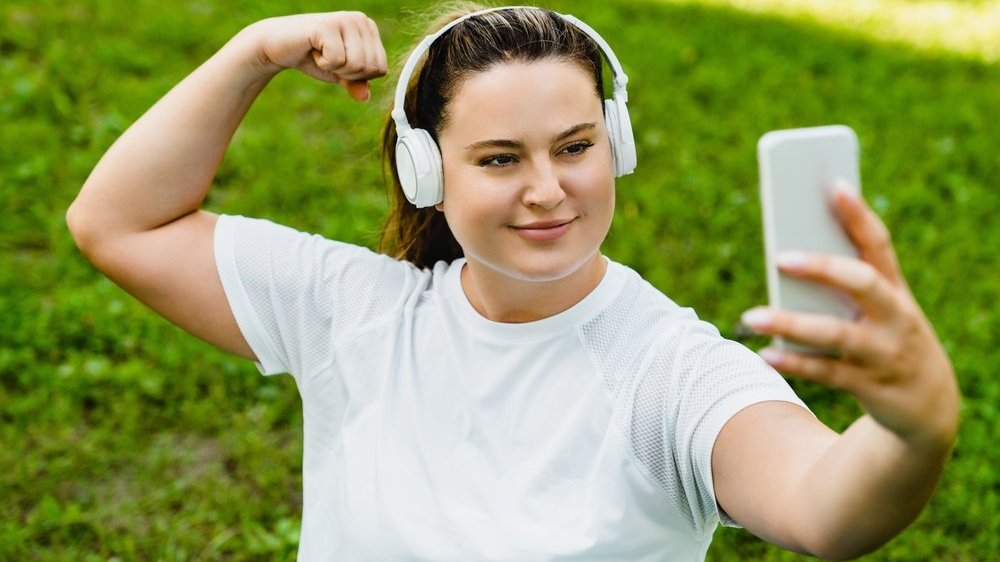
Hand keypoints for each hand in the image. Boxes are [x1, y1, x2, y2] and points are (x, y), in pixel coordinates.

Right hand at [240, 12, 386, 100]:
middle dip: (346, 73)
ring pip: (356, 64)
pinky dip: (322, 63)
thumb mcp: (340, 74)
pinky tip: (313, 50)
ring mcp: (344, 19)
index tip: (340, 62)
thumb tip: (365, 97)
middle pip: (370, 68)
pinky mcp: (327, 25)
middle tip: (328, 58)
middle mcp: (360, 19)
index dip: (359, 76)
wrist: (277, 45)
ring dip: (334, 68)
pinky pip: (337, 60)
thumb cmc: (312, 58)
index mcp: (369, 28)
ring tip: (321, 53)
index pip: (381, 68)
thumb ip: (356, 84)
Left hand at [741, 185, 959, 450]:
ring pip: (837, 334)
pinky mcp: (871, 386)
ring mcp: (885, 352)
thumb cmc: (886, 336)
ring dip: (791, 324)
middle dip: (823, 268)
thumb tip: (784, 254)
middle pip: (862, 283)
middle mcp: (896, 316)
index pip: (878, 243)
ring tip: (750, 316)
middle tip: (780, 256)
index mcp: (895, 288)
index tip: (834, 184)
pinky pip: (827, 373)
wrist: (929, 403)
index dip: (858, 214)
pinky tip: (765, 354)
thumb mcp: (878, 308)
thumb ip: (842, 282)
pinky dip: (794, 364)